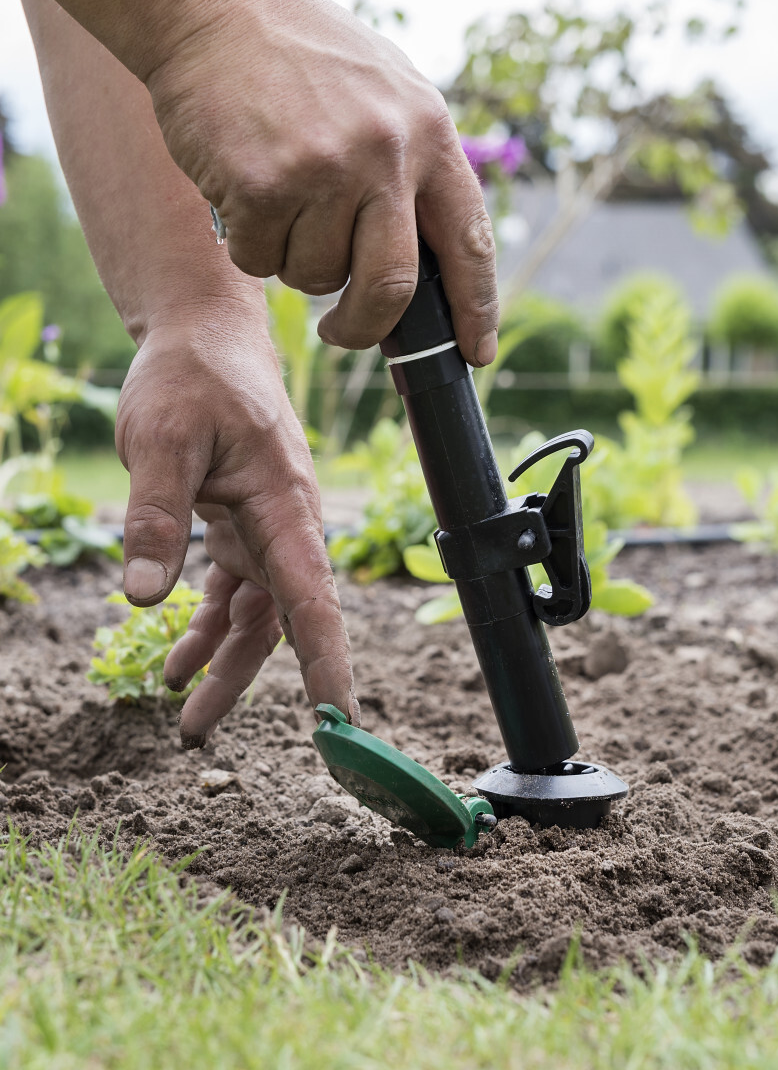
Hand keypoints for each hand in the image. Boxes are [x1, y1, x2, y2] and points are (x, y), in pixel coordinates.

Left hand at [115, 306, 357, 746]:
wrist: (207, 339)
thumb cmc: (193, 380)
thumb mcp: (161, 441)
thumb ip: (156, 516)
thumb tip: (145, 598)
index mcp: (284, 508)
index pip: (313, 599)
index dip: (326, 661)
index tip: (337, 717)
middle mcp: (284, 527)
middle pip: (279, 621)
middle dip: (243, 679)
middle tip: (198, 734)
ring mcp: (263, 529)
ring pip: (254, 614)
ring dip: (222, 662)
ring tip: (183, 714)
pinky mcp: (239, 526)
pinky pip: (231, 590)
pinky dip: (206, 625)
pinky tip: (176, 657)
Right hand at [140, 0, 498, 360]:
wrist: (211, 4)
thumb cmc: (305, 60)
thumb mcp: (389, 97)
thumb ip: (417, 171)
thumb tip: (433, 268)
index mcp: (429, 135)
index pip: (470, 244)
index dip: (476, 308)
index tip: (476, 351)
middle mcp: (385, 154)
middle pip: (392, 287)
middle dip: (367, 326)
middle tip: (345, 331)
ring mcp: (324, 170)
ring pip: (317, 277)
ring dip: (295, 262)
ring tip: (281, 202)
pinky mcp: (262, 185)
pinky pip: (260, 260)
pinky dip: (249, 243)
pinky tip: (243, 191)